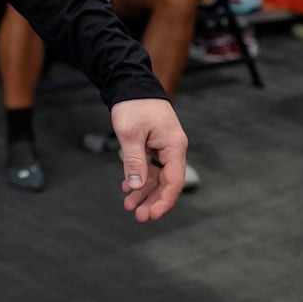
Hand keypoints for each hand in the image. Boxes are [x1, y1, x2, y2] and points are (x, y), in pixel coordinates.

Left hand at [110, 98, 187, 223]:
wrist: (130, 84)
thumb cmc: (133, 106)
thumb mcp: (130, 134)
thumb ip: (134, 161)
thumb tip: (136, 186)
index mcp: (174, 146)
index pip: (174, 181)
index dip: (164, 201)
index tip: (152, 214)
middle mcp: (173, 149)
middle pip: (166, 183)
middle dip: (153, 200)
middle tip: (138, 216)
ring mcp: (164, 147)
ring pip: (157, 177)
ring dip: (144, 192)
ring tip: (129, 206)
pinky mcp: (154, 145)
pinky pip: (150, 167)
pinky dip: (139, 178)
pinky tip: (127, 188)